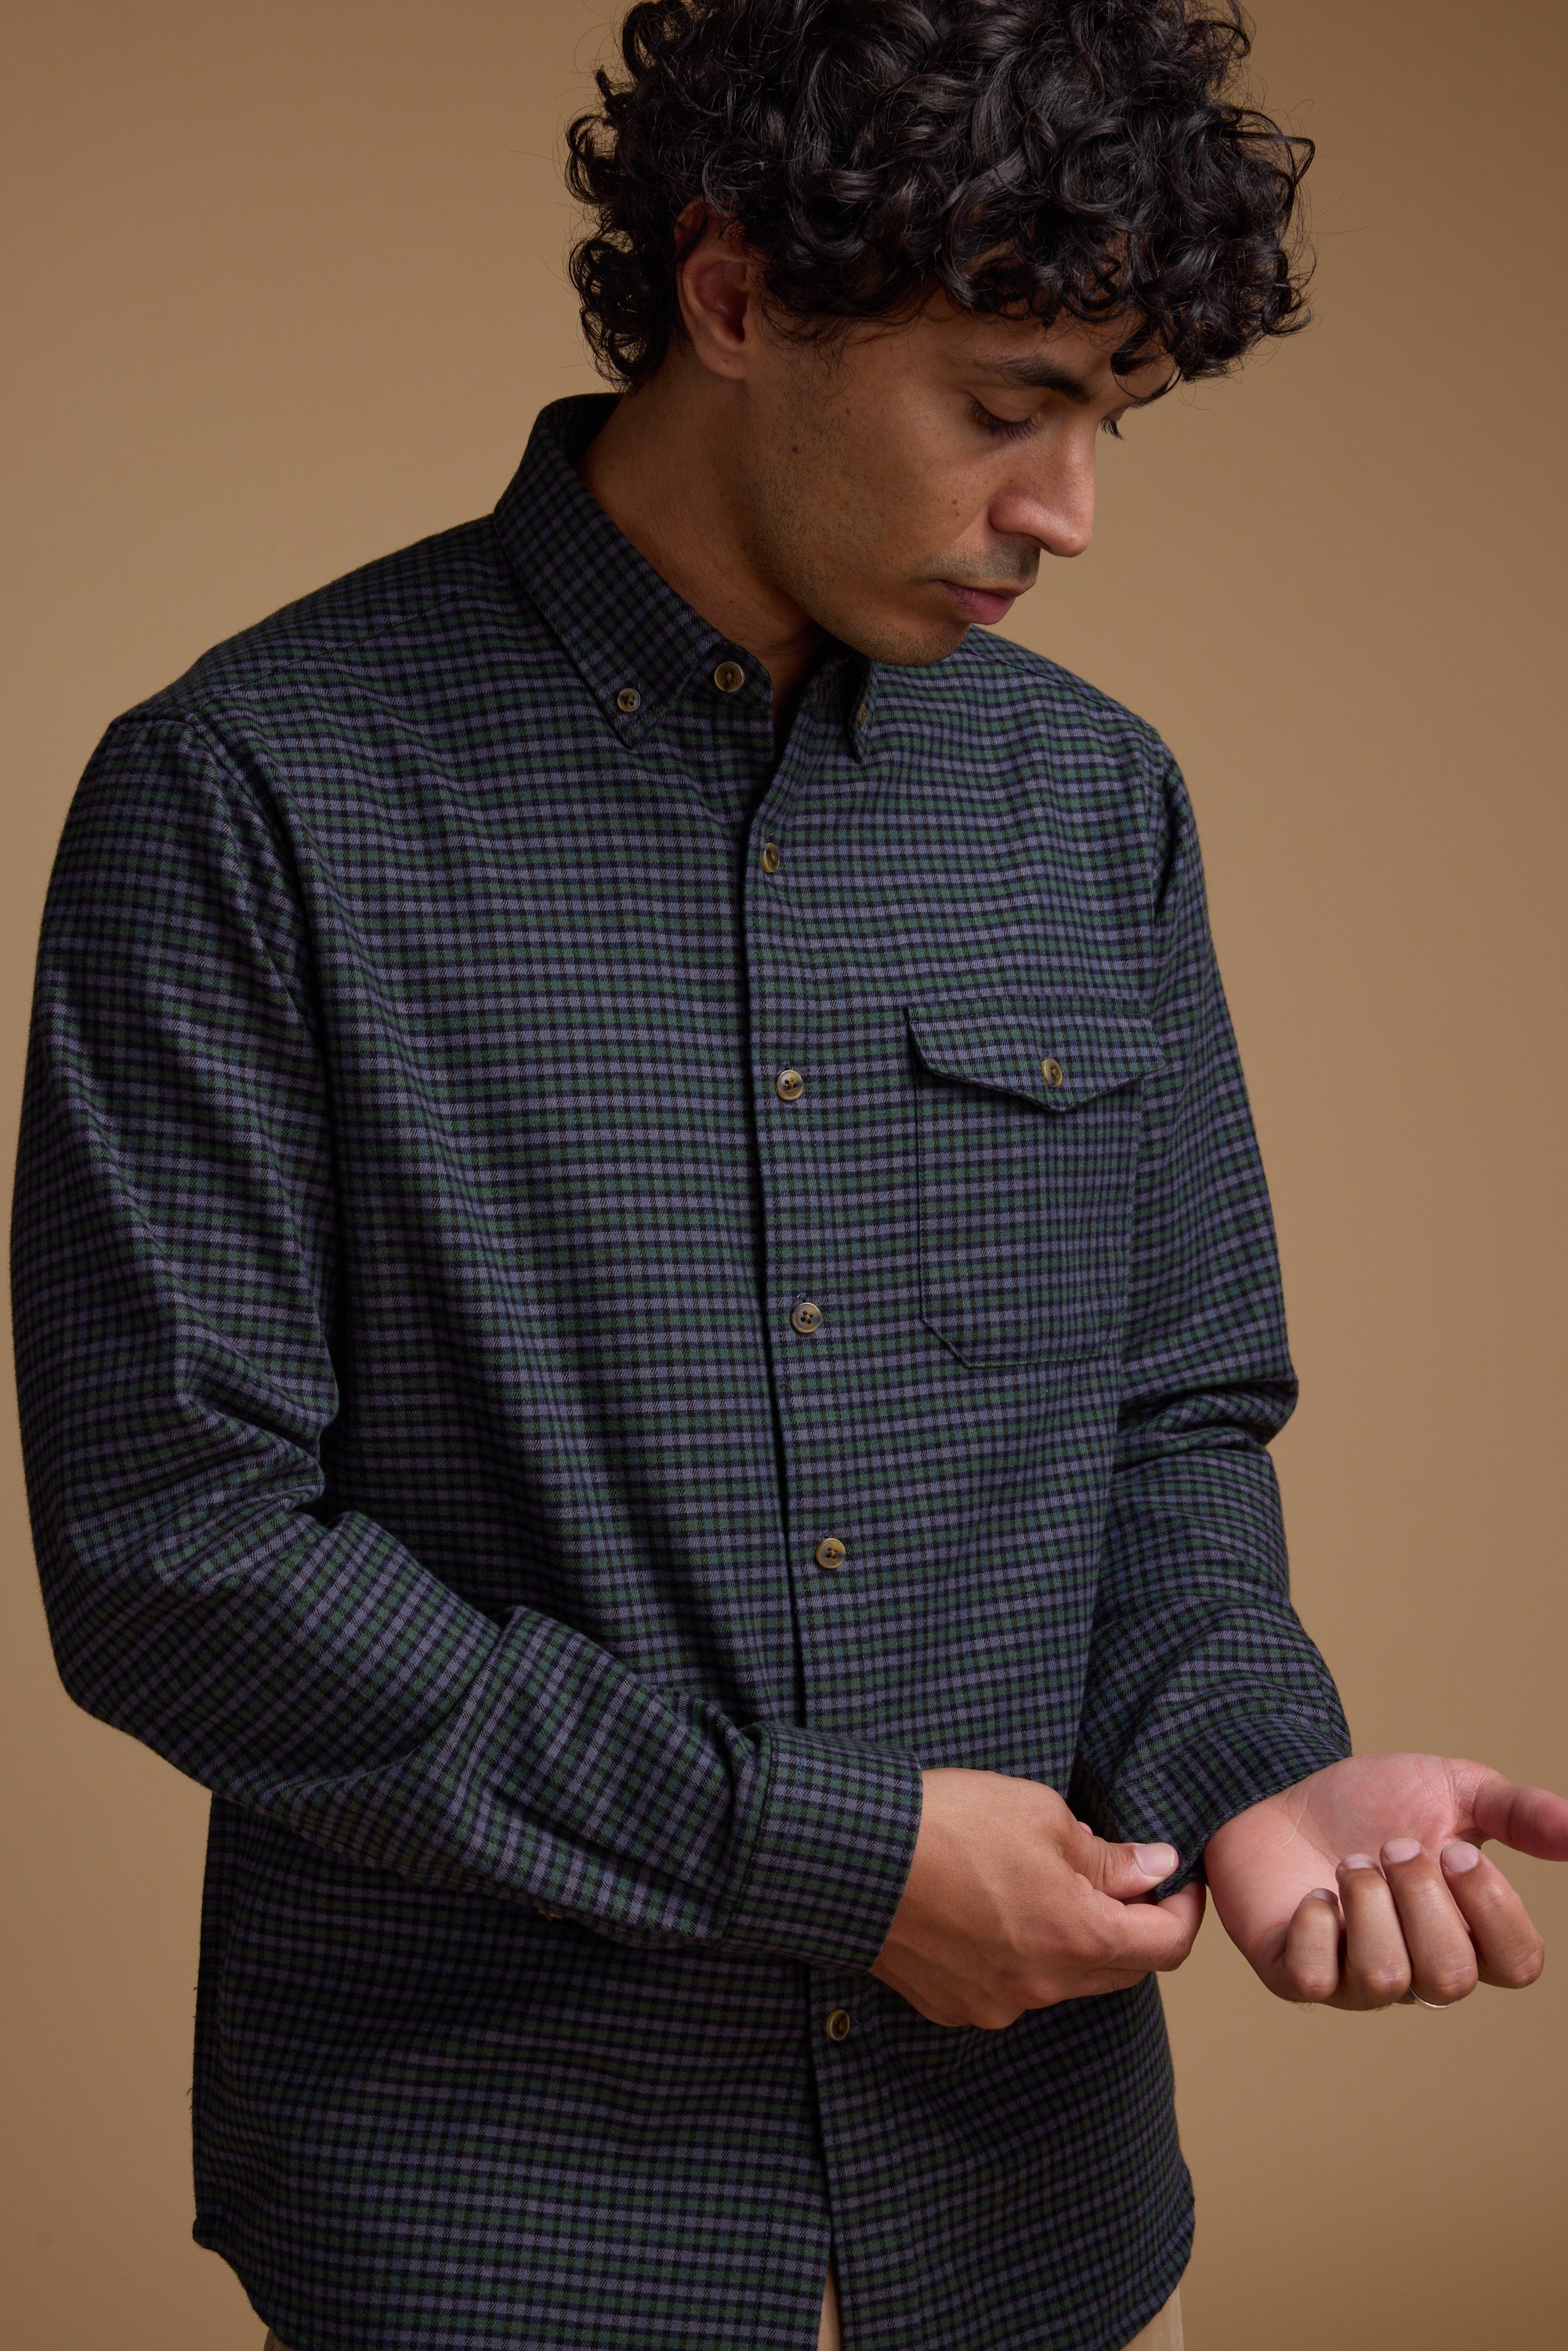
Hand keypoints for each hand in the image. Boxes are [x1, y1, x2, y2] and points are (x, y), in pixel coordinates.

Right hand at [870, 1768, 1203, 2028]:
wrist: (853, 1857)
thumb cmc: (949, 1826)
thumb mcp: (1042, 1815)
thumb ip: (1107, 1855)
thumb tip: (1152, 1869)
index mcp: (1077, 1936)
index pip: (1166, 1946)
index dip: (1184, 1911)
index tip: (1178, 1881)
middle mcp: (1043, 1986)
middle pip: (1120, 1970)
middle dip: (1132, 1927)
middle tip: (1118, 1878)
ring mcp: (997, 2004)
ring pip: (1063, 1980)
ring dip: (1071, 1941)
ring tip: (1039, 1884)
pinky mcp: (955, 2006)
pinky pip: (1010, 1988)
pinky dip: (1019, 1955)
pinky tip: (990, 1910)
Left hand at [1204, 1753, 1567, 2008]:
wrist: (1279, 1789)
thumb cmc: (1372, 1803)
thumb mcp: (1453, 1792)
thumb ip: (1519, 1813)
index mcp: (1467, 1935)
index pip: (1518, 1964)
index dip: (1493, 1907)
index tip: (1456, 1850)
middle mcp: (1419, 1971)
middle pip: (1452, 1976)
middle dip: (1420, 1895)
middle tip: (1391, 1846)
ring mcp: (1355, 1981)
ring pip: (1387, 1978)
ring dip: (1368, 1902)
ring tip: (1349, 1863)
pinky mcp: (1296, 1976)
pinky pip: (1315, 1980)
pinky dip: (1316, 1926)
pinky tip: (1313, 1895)